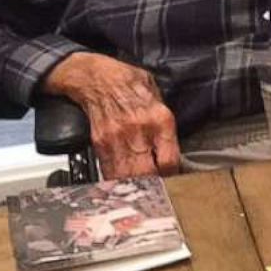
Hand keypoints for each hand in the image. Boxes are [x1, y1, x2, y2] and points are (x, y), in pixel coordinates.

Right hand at [42, 52, 179, 178]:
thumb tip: (173, 147)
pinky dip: (117, 181)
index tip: (174, 178)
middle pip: (148, 174)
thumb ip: (165, 124)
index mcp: (160, 119)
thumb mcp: (159, 97)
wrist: (96, 77)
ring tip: (142, 193)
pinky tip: (123, 186)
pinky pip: (109, 170)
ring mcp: (117, 139)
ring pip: (127, 177)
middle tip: (159, 191)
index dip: (173, 175)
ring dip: (135, 188)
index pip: (169, 160)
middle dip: (154, 187)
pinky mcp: (100, 143)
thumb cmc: (130, 84)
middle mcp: (139, 131)